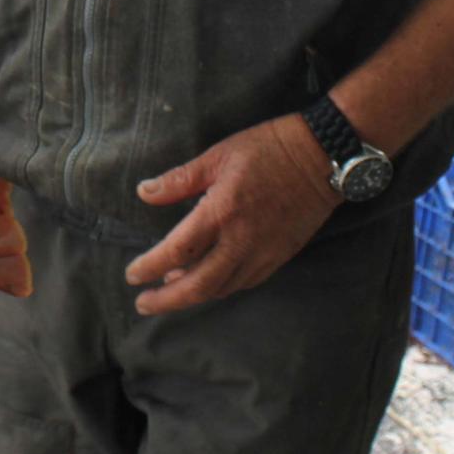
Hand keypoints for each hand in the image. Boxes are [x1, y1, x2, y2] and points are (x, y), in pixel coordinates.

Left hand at [124, 112, 341, 312]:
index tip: (132, 275)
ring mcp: (263, 252)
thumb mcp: (217, 156)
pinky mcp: (280, 256)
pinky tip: (208, 281)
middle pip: (199, 285)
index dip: (150, 267)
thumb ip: (179, 180)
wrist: (321, 158)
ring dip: (193, 295)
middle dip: (167, 299)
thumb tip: (144, 192)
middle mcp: (241, 240)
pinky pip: (244, 283)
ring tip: (170, 289)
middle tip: (144, 303)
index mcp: (221, 212)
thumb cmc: (267, 149)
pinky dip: (221, 288)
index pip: (177, 251)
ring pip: (222, 288)